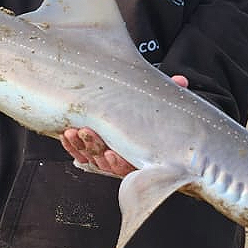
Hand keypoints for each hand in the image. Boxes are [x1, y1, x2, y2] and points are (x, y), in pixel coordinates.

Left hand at [60, 75, 187, 176]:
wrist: (143, 122)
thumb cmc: (154, 119)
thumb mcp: (164, 106)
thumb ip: (172, 94)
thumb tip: (180, 81)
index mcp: (141, 155)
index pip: (129, 166)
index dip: (118, 162)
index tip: (111, 154)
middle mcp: (124, 159)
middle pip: (106, 162)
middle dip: (94, 148)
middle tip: (86, 132)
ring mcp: (108, 158)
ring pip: (91, 158)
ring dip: (80, 146)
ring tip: (73, 132)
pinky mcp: (93, 153)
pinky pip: (80, 154)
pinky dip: (72, 147)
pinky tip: (67, 135)